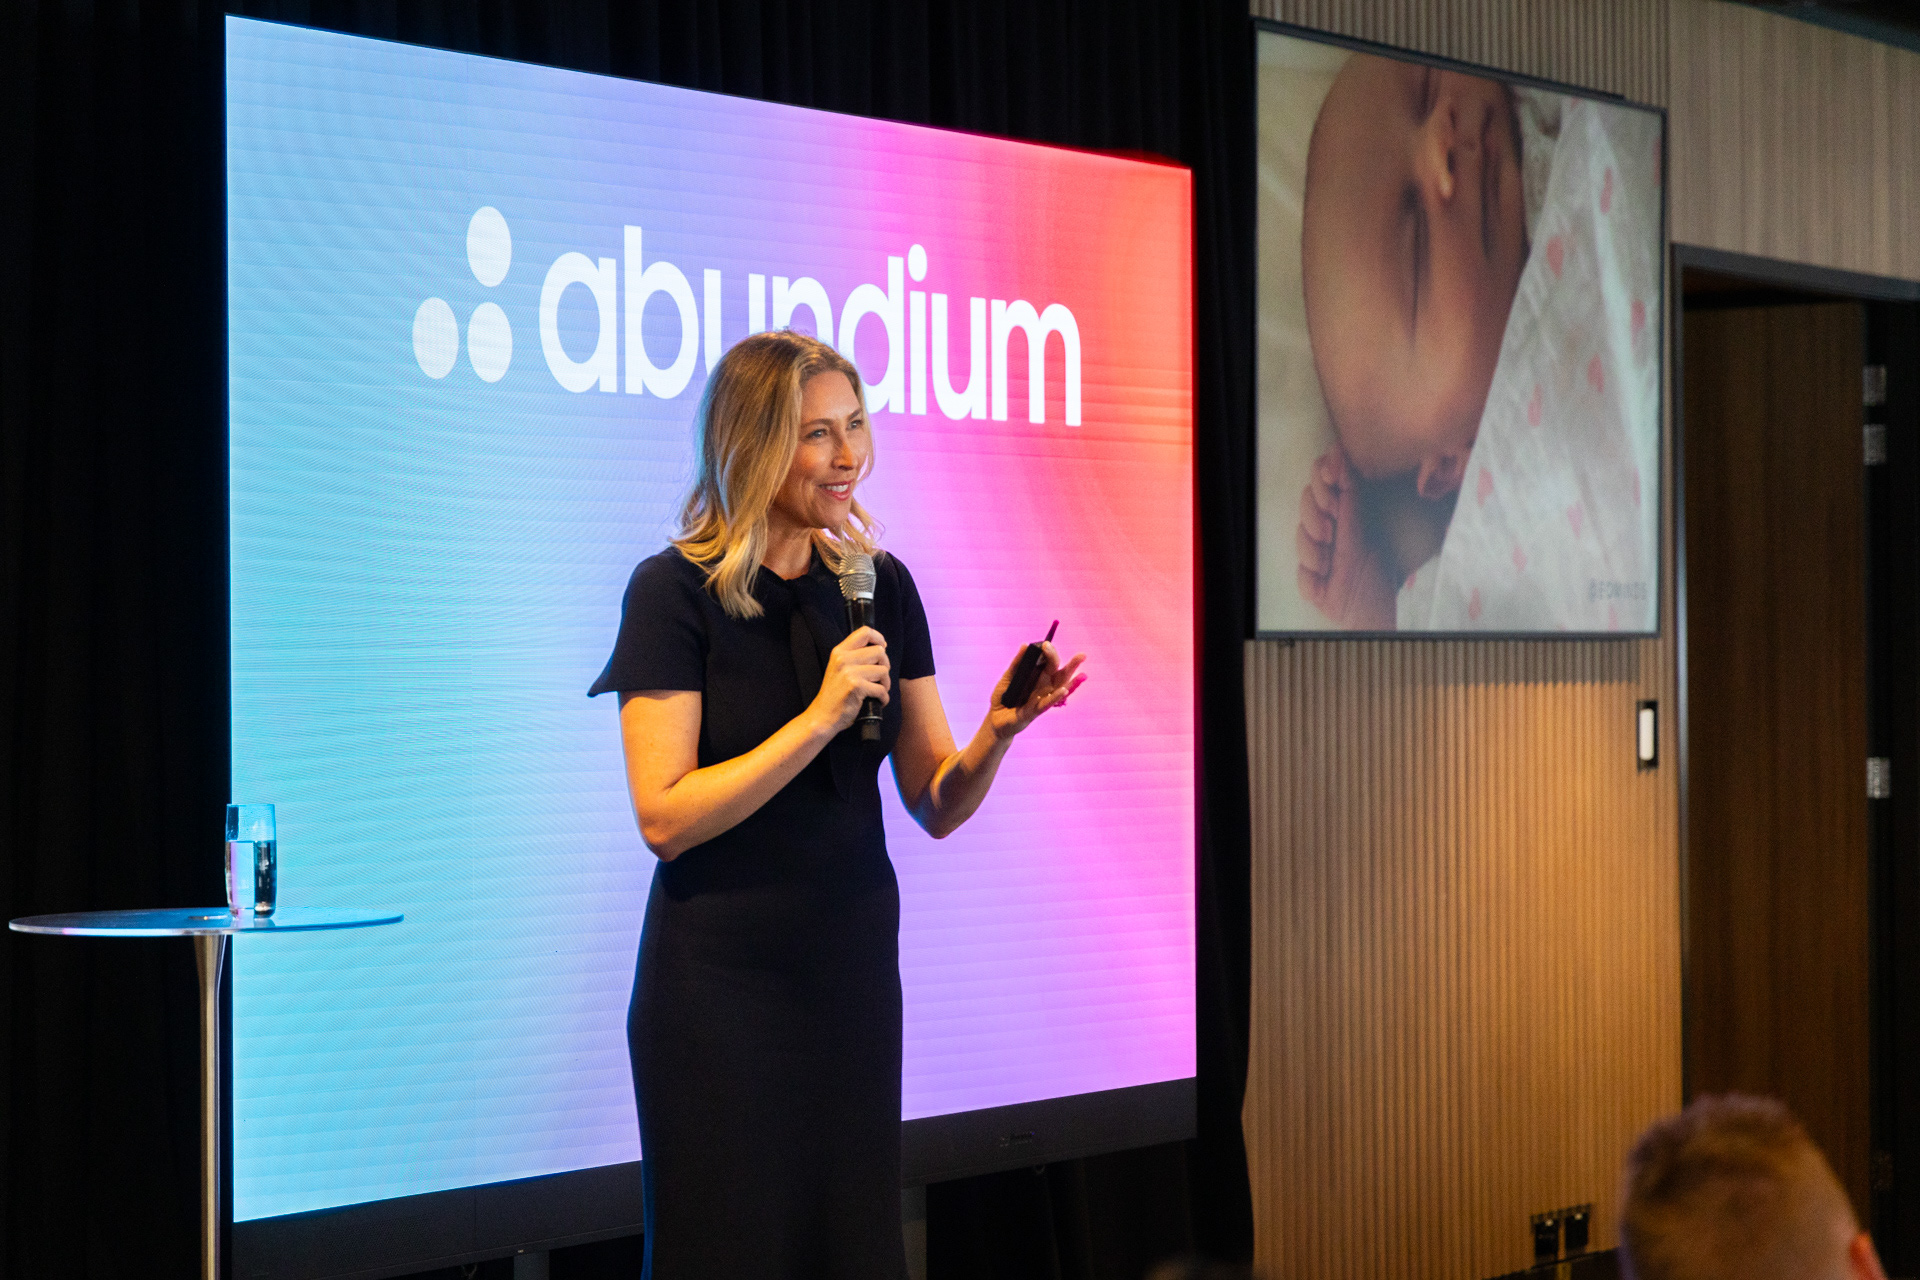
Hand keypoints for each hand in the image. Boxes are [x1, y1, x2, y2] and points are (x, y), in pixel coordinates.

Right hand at [809, 626, 889, 733]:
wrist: (822, 716)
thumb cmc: (835, 693)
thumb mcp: (839, 668)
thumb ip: (854, 656)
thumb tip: (881, 647)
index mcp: (839, 651)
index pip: (865, 632)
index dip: (879, 638)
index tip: (883, 648)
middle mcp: (843, 659)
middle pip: (879, 651)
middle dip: (885, 666)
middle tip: (880, 677)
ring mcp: (849, 673)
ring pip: (883, 670)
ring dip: (885, 683)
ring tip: (878, 690)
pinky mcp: (856, 687)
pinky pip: (881, 689)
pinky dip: (883, 698)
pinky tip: (878, 701)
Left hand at [986, 641, 1086, 740]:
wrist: (994, 718)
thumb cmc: (1003, 697)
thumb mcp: (1008, 677)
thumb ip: (1017, 663)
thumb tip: (1025, 645)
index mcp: (1039, 677)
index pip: (1051, 663)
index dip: (1052, 653)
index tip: (1047, 644)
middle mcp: (1044, 687)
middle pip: (1061, 675)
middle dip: (1073, 665)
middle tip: (1082, 656)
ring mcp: (1042, 699)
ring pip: (1060, 689)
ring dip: (1072, 683)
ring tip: (1083, 675)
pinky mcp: (1034, 711)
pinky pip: (1047, 703)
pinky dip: (1055, 697)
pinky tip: (1064, 690)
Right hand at [1296, 446, 1394, 628]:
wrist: (1373, 611)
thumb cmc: (1376, 570)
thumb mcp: (1360, 526)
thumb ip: (1348, 492)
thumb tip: (1339, 453)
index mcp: (1348, 509)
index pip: (1323, 479)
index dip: (1322, 480)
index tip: (1331, 486)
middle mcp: (1332, 525)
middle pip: (1306, 501)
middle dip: (1317, 518)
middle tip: (1332, 533)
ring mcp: (1318, 551)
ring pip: (1300, 535)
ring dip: (1316, 552)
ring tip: (1332, 564)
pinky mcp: (1310, 578)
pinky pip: (1300, 570)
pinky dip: (1313, 579)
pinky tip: (1326, 583)